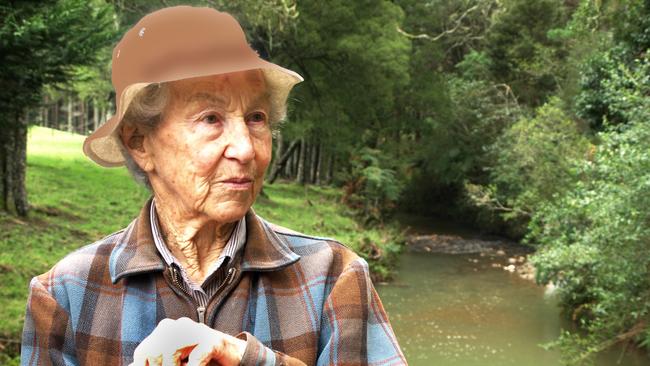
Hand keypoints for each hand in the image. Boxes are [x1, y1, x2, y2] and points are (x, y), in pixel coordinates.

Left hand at [129, 317, 245, 365]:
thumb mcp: (174, 360)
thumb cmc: (198, 358)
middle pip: (155, 351)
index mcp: (166, 329)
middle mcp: (179, 326)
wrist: (231, 353)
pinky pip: (195, 360)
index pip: (144, 352)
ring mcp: (197, 331)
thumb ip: (155, 362)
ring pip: (171, 351)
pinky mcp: (212, 341)